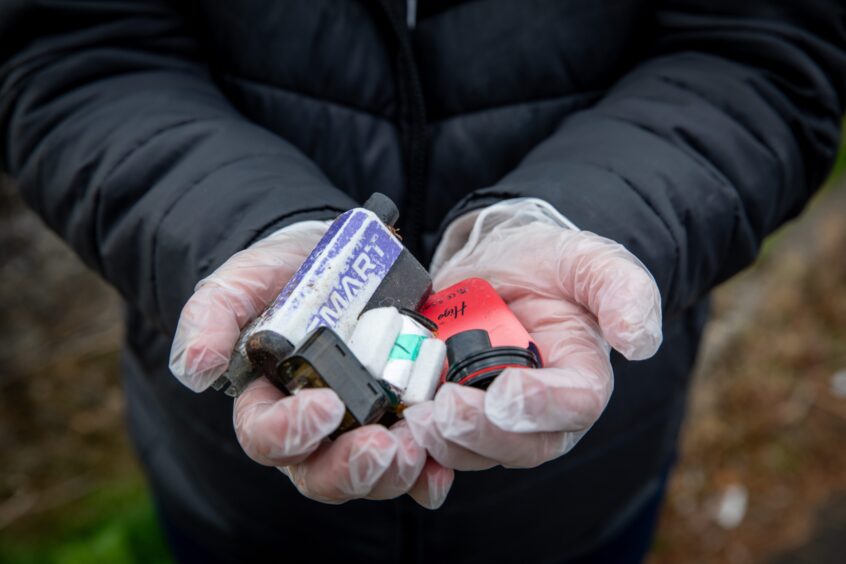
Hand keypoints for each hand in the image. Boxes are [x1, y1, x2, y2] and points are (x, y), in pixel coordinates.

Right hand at [169, 221, 452, 506]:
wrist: (341, 260)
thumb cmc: (284, 276)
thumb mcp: (239, 284)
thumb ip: (210, 318)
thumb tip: (196, 369)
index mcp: (268, 404)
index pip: (266, 438)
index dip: (291, 432)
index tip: (325, 405)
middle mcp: (313, 429)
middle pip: (322, 473)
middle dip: (352, 468)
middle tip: (383, 446)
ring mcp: (358, 427)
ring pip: (369, 475)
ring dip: (394, 473)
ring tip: (417, 449)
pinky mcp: (400, 417)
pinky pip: (413, 460)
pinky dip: (428, 473)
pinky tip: (442, 470)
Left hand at [404, 202, 662, 469]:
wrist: (496, 263)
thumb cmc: (549, 265)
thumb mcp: (589, 260)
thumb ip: (622, 290)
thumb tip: (640, 342)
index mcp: (581, 380)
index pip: (574, 406)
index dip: (543, 405)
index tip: (507, 390)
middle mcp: (540, 413)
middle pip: (521, 445)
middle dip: (482, 432)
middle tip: (446, 407)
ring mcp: (492, 419)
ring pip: (474, 452)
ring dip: (445, 443)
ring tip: (417, 416)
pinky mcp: (452, 416)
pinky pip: (438, 452)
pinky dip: (418, 457)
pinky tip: (399, 438)